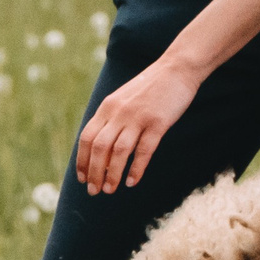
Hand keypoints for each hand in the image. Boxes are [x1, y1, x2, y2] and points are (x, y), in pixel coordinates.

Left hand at [74, 55, 201, 194]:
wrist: (177, 68)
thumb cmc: (150, 88)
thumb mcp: (122, 100)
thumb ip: (110, 119)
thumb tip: (101, 148)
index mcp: (107, 108)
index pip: (86, 138)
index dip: (82, 160)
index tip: (81, 178)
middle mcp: (118, 113)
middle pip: (99, 148)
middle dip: (94, 172)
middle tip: (93, 191)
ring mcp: (138, 117)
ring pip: (119, 152)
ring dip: (112, 174)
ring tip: (110, 190)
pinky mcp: (158, 122)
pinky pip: (144, 150)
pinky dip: (136, 168)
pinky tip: (132, 181)